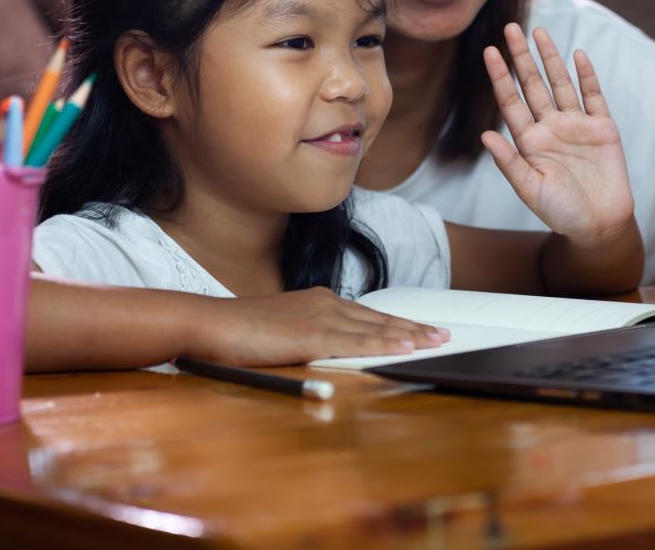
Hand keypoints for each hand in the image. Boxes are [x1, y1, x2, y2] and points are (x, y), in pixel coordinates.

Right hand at [187, 287, 448, 366]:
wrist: (210, 324)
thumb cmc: (239, 333)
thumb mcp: (282, 333)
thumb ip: (308, 340)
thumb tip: (329, 353)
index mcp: (319, 302)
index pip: (368, 315)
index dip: (397, 324)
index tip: (422, 329)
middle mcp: (325, 303)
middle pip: (379, 318)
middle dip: (413, 327)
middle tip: (443, 334)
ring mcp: (320, 317)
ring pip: (374, 328)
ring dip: (409, 335)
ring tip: (436, 341)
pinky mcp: (312, 336)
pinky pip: (356, 342)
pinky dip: (384, 344)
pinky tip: (404, 348)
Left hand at [481, 23, 633, 246]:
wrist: (600, 224)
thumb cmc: (561, 212)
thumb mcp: (530, 190)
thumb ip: (509, 162)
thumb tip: (485, 135)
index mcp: (529, 141)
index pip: (511, 101)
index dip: (501, 76)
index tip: (489, 51)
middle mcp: (550, 127)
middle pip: (533, 84)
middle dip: (521, 57)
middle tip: (510, 28)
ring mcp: (576, 125)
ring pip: (560, 83)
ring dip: (550, 58)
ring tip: (539, 31)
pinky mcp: (602, 128)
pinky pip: (592, 96)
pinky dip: (586, 76)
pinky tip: (578, 55)